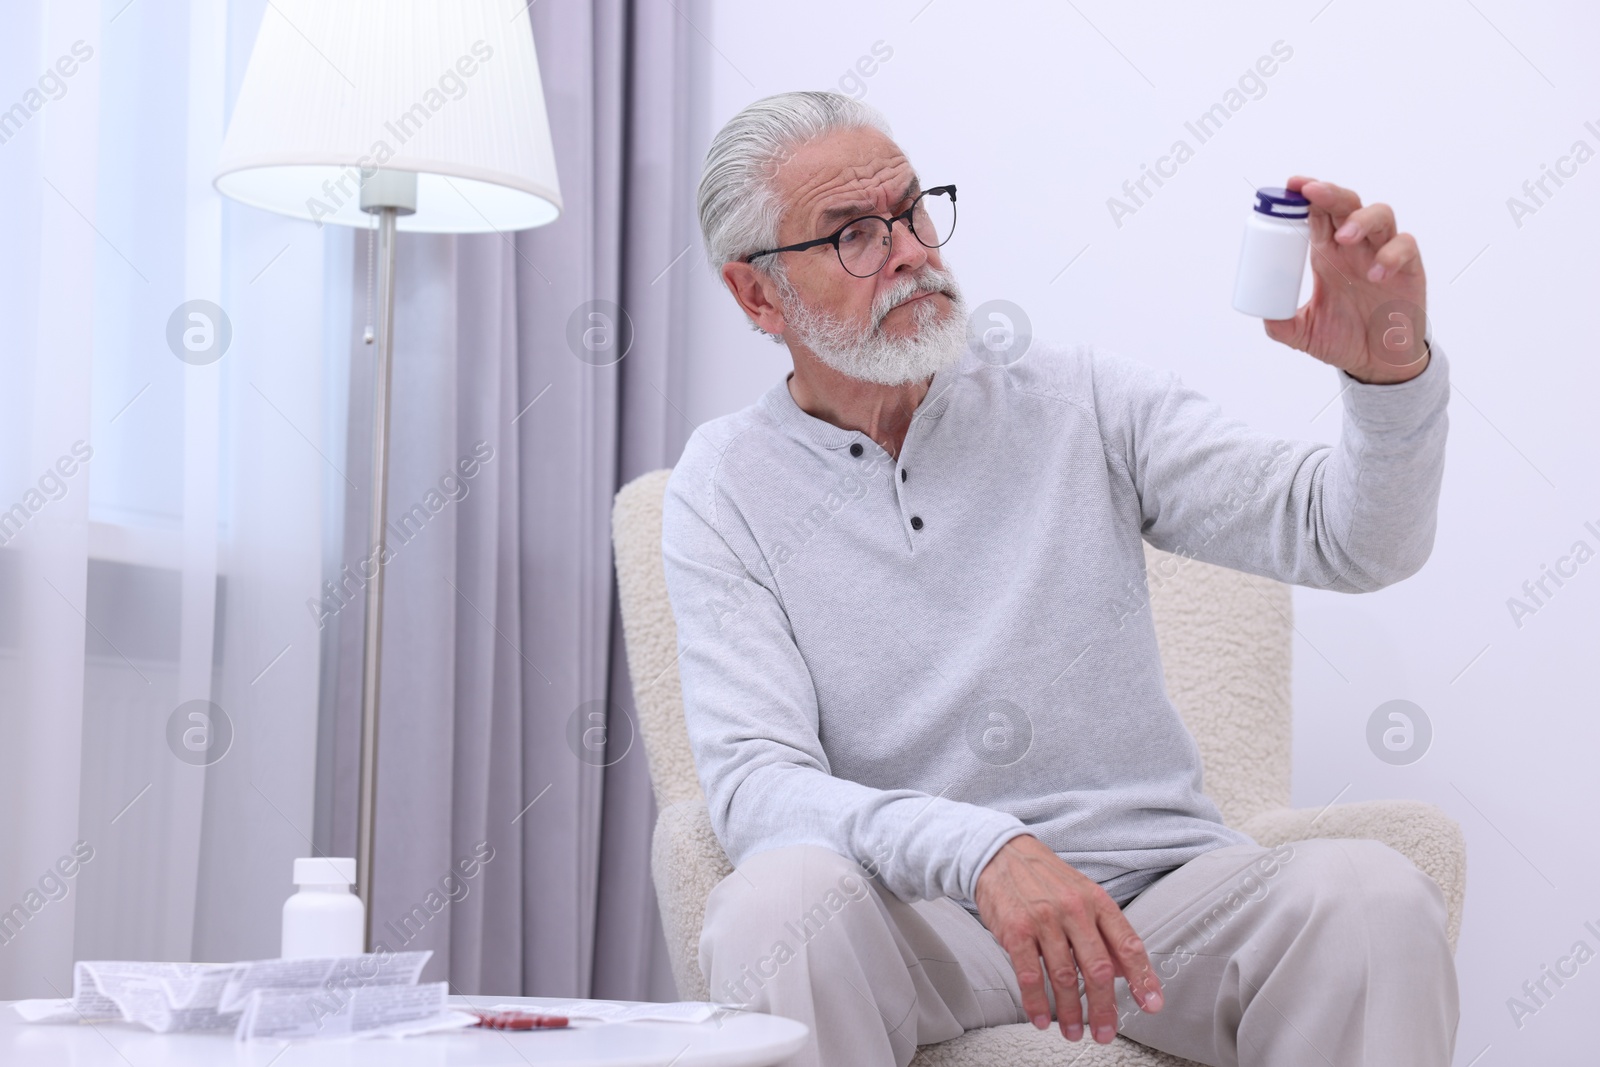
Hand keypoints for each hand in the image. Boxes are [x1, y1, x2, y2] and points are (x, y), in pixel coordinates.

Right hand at [973, 835, 1161, 1044]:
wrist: (1000, 853)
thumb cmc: (1044, 878)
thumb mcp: (1083, 895)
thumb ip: (1106, 932)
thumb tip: (1128, 970)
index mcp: (1097, 901)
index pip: (1127, 944)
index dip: (1143, 978)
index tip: (1151, 1005)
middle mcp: (1074, 909)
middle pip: (1098, 968)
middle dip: (1104, 1008)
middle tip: (1105, 1032)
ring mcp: (1044, 920)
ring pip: (1065, 977)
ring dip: (1070, 1012)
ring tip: (1072, 1031)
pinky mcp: (1016, 930)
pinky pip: (1030, 975)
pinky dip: (1036, 1003)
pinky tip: (1041, 1018)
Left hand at [1263, 176, 1429, 384]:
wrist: (1376, 364)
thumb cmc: (1344, 338)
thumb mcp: (1303, 332)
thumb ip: (1280, 323)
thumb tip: (1262, 313)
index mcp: (1327, 254)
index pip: (1317, 214)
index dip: (1306, 196)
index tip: (1291, 185)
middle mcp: (1355, 249)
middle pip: (1346, 205)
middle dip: (1330, 194)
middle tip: (1312, 193)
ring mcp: (1382, 255)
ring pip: (1380, 216)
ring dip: (1361, 219)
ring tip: (1344, 237)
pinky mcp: (1409, 269)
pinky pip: (1405, 247)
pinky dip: (1391, 254)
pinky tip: (1376, 273)